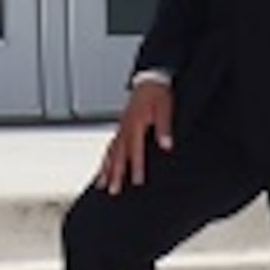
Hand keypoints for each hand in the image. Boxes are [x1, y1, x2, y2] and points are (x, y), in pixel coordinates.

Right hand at [98, 78, 175, 193]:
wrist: (150, 80)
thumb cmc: (157, 94)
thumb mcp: (164, 108)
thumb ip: (163, 127)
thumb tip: (166, 145)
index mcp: (135, 123)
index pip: (135, 149)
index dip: (136, 166)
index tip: (137, 181)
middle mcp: (125, 127)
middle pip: (117, 154)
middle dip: (114, 173)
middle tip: (113, 190)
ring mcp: (121, 127)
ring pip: (110, 151)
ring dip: (106, 168)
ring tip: (102, 184)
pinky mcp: (121, 127)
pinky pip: (110, 145)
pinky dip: (106, 158)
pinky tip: (105, 167)